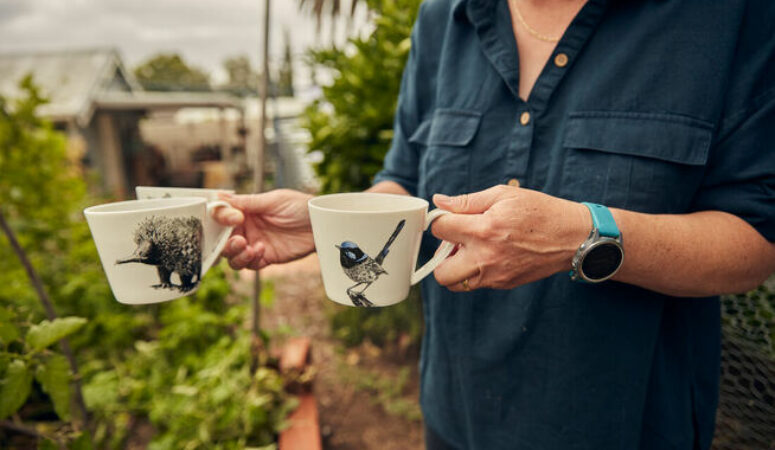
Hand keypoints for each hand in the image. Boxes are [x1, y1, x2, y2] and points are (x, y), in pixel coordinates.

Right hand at [213, 189, 314, 269]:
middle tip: (239, 240)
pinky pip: (249, 265)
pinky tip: (261, 251)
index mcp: (245, 212)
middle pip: (222, 241)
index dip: (222, 219)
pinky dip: (250, 260)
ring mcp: (254, 244)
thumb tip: (220, 197)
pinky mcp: (265, 258)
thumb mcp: (273, 201)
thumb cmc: (299, 206)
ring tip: (248, 247)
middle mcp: (247, 229)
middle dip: (225, 243)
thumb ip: (247, 202)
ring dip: (235, 254)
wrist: (319, 223)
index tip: (235, 218)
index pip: (222, 218)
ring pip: (232, 256)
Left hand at [430, 183, 588, 290]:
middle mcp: (485, 257)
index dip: (439, 221)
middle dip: (440, 255)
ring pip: (455, 283)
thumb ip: (467, 201)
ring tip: (469, 250)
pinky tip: (487, 255)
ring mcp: (495, 275)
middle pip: (440, 271)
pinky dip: (473, 272)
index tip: (446, 218)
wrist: (573, 237)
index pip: (439, 230)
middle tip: (456, 241)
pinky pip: (475, 283)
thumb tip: (439, 202)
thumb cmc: (540, 211)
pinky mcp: (504, 283)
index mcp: (483, 229)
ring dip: (454, 268)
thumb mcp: (503, 195)